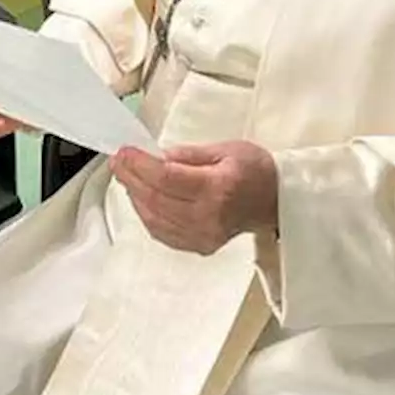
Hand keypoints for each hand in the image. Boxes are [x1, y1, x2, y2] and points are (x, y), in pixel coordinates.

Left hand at [111, 141, 278, 255]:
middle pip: (156, 199)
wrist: (276, 202)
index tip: (124, 152)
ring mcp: (203, 235)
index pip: (166, 178)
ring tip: (126, 176)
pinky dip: (146, 214)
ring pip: (154, 218)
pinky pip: (161, 232)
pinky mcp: (199, 246)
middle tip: (118, 161)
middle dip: (131, 178)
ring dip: (134, 196)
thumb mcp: (225, 149)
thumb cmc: (254, 170)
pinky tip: (141, 198)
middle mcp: (209, 217)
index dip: (140, 165)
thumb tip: (156, 156)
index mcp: (217, 188)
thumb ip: (187, 154)